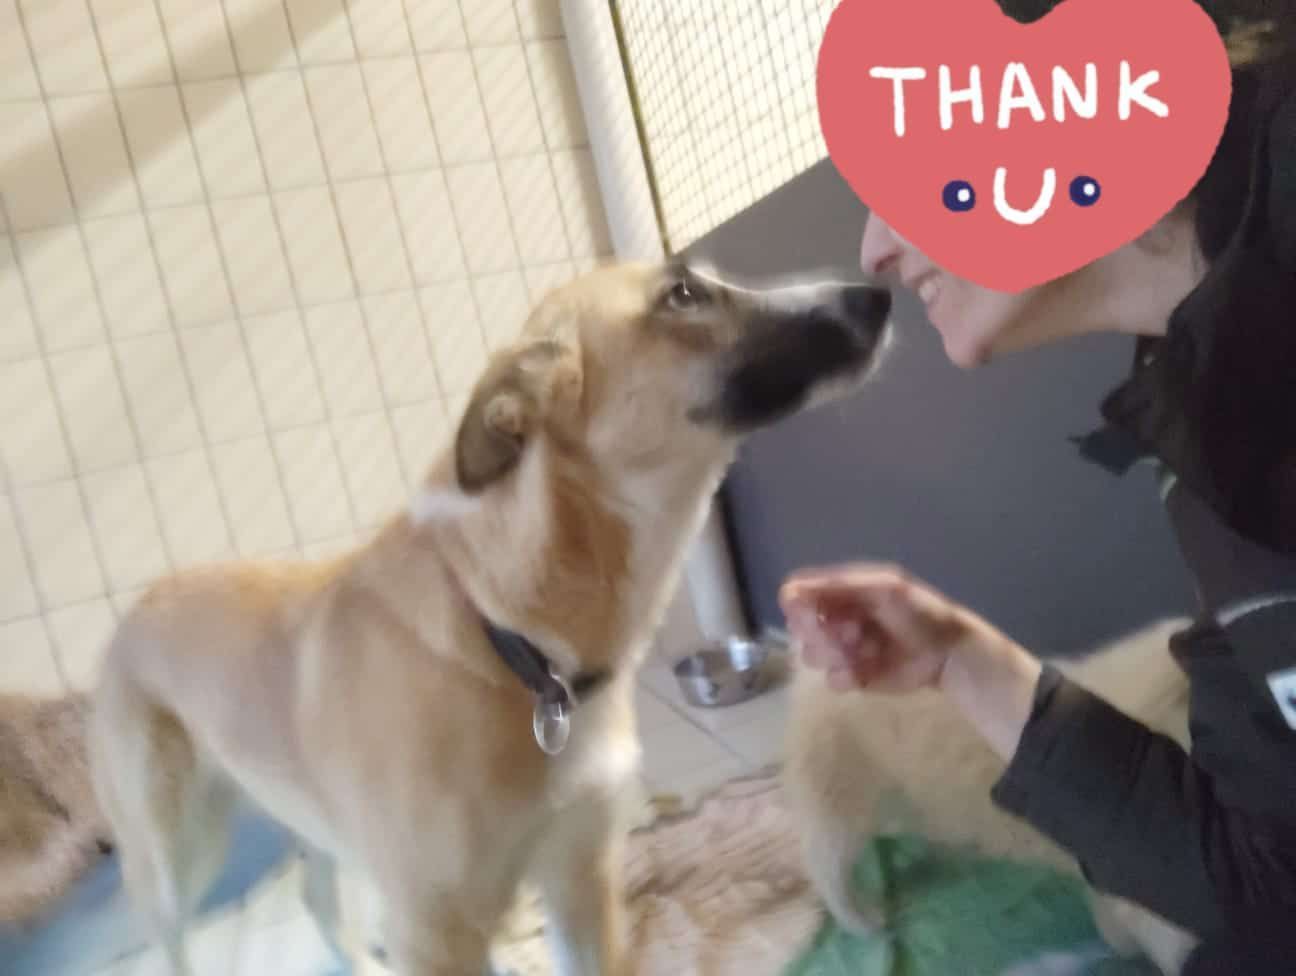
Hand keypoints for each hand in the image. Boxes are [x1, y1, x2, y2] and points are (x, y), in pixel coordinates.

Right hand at [778, 563, 1004, 694]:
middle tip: (854, 635)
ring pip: (811, 656)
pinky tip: (869, 671)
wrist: (949, 652)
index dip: (798, 608)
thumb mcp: (885, 587)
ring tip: (868, 651)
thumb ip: (840, 585)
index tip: (815, 619)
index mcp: (839, 592)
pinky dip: (847, 676)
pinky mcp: (852, 676)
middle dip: (822, 635)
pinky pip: (831, 680)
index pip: (795, 595)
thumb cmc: (920, 611)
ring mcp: (842, 649)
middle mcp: (834, 618)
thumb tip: (792, 592)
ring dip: (837, 655)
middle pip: (799, 628)